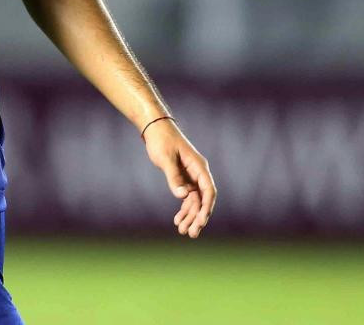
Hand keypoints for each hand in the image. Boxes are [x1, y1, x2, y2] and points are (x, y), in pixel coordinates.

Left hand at [142, 118, 215, 237]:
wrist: (155, 129)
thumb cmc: (161, 141)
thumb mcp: (166, 159)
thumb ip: (174, 177)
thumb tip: (182, 196)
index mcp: (199, 167)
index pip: (208, 190)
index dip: (206, 207)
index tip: (201, 221)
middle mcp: (198, 173)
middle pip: (202, 199)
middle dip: (198, 217)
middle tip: (192, 234)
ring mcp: (191, 176)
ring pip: (194, 201)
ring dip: (190, 216)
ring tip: (183, 231)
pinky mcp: (183, 178)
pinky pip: (186, 197)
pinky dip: (183, 209)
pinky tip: (178, 220)